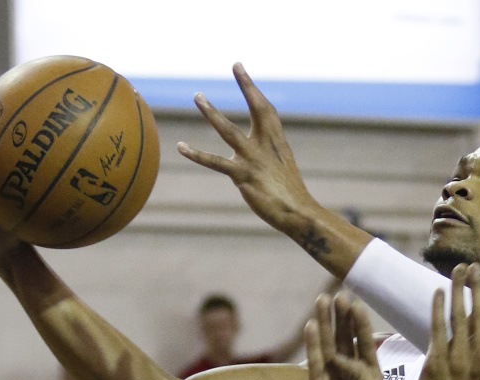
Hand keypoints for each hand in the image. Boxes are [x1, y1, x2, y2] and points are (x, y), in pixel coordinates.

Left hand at [177, 64, 318, 238]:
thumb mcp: (281, 168)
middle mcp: (266, 146)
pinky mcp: (243, 176)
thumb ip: (266, 156)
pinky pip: (215, 163)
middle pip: (256, 110)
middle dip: (247, 87)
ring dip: (213, 113)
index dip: (252, 89)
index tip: (239, 69)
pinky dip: (197, 154)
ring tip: (199, 96)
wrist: (299, 214)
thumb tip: (255, 154)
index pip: (266, 109)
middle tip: (235, 65)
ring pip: (229, 131)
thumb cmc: (289, 194)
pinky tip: (181, 147)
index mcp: (277, 143)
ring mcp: (254, 160)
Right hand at [305, 292, 384, 379]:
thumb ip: (360, 373)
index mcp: (370, 376)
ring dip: (324, 324)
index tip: (356, 303)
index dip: (360, 324)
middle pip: (344, 340)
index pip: (364, 343)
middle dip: (341, 318)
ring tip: (321, 300)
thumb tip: (339, 358)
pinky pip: (313, 363)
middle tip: (339, 294)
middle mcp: (350, 375)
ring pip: (327, 347)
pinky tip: (310, 325)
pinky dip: (312, 344)